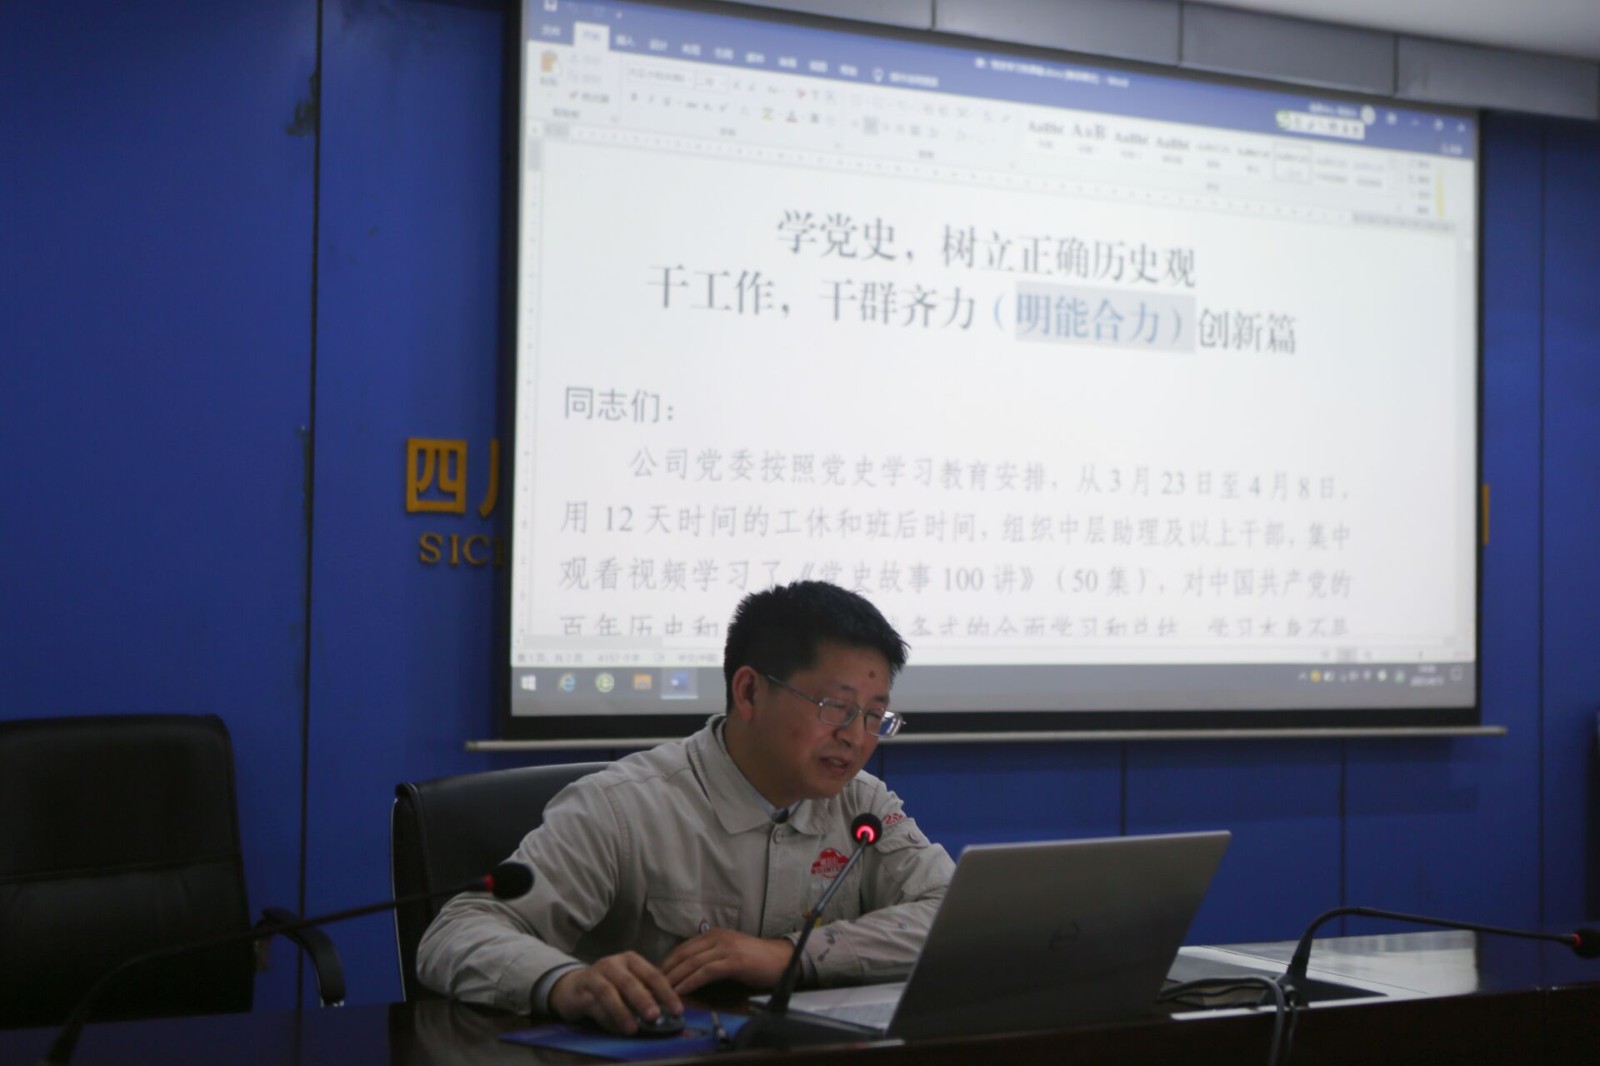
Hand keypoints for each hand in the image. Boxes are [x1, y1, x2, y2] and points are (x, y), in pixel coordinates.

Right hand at [547, 952, 682, 1034]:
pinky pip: (594, 1005)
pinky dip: (606, 1018)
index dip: (666, 993)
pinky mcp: (580, 991)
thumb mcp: (629, 983)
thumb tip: (667, 1014)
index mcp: (631, 960)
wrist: (574, 986)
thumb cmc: (610, 985)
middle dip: (643, 999)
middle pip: (630, 981)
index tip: (677, 1011)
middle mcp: (613, 964)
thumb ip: (646, 993)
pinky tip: (617, 1029)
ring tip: (633, 1028)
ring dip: (622, 1011)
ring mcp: (595, 975)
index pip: (652, 974)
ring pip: (608, 992)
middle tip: (655, 1016)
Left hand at [659, 927, 793, 994]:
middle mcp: (717, 937)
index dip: (667, 962)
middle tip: (651, 986)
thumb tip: (688, 972)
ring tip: (661, 991)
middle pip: (683, 954)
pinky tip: (680, 991)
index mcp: (713, 934)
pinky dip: (690, 982)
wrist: (782, 959)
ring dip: (674, 978)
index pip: (682, 947)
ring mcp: (725, 948)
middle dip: (666, 971)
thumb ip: (710, 957)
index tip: (654, 977)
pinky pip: (705, 972)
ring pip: (691, 962)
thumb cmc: (756, 960)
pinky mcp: (733, 961)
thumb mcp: (729, 952)